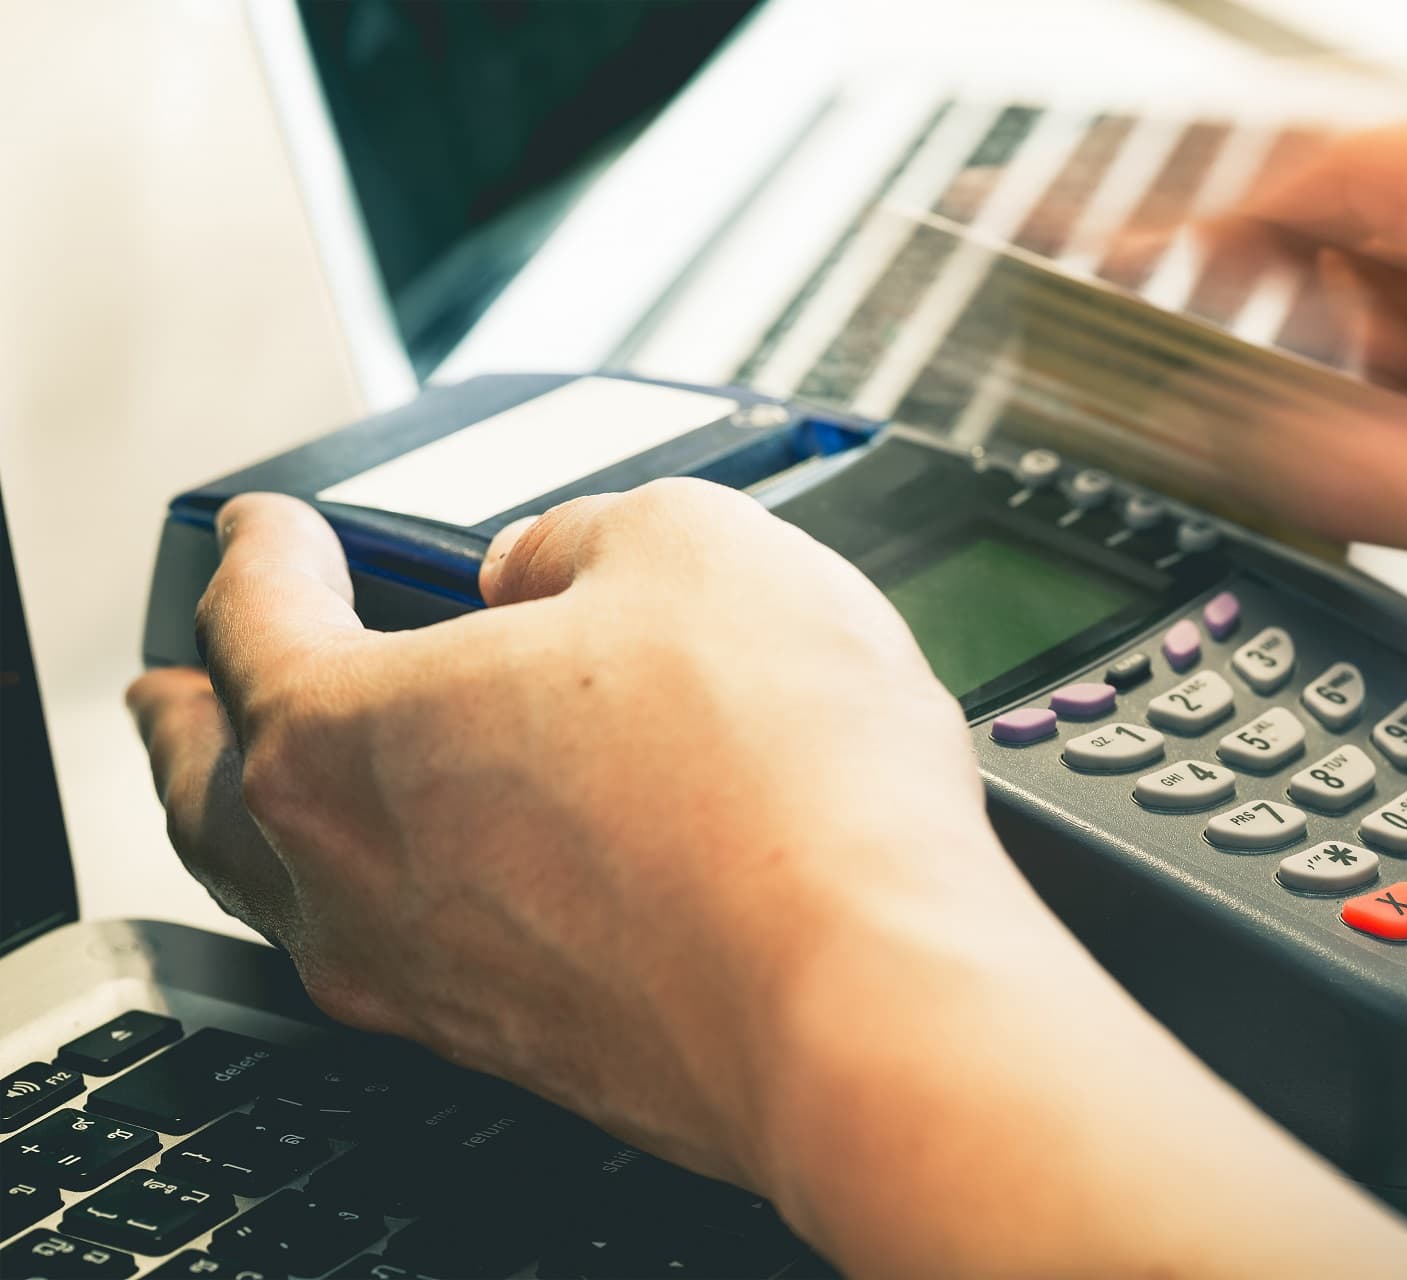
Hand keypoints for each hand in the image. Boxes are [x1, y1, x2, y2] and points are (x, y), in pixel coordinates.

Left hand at [126, 482, 1004, 1188]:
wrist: (865, 997)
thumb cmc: (781, 788)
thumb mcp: (694, 545)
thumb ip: (585, 533)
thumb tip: (552, 571)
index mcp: (346, 732)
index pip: (251, 617)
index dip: (255, 550)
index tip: (265, 528)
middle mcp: (352, 876)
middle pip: (213, 788)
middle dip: (193, 718)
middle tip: (185, 681)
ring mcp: (425, 982)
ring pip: (289, 888)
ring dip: (265, 820)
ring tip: (280, 782)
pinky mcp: (516, 1048)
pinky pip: (396, 952)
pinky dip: (382, 891)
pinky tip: (453, 865)